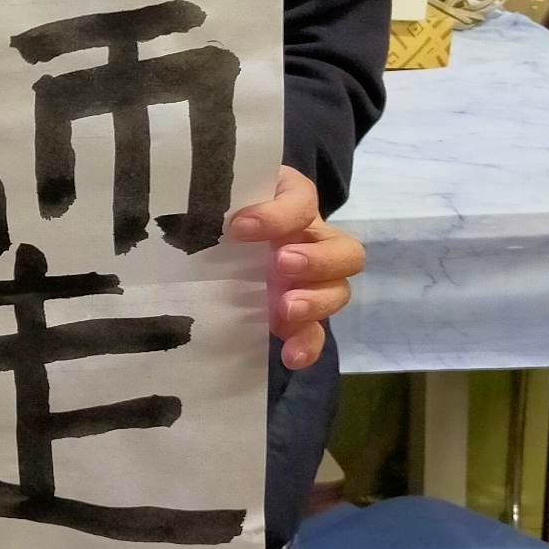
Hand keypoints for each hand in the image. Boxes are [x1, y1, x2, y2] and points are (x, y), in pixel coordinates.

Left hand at [229, 165, 362, 371]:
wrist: (216, 234)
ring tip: (286, 307)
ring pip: (339, 291)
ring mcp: (310, 281)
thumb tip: (203, 208)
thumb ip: (223, 195)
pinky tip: (290, 355)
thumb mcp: (225, 193)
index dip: (277, 214)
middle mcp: (312, 241)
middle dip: (317, 260)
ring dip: (316, 301)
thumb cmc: (223, 204)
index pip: (302, 201)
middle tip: (281, 263)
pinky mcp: (298, 314)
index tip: (239, 226)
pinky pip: (315, 332)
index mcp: (294, 202)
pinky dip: (307, 344)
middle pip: (345, 251)